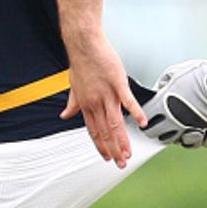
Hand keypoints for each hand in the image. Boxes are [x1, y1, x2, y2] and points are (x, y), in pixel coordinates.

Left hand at [59, 34, 146, 167]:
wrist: (84, 44)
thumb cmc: (81, 63)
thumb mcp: (73, 86)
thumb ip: (72, 103)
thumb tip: (64, 115)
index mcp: (86, 105)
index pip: (93, 131)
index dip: (100, 145)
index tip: (107, 157)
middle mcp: (96, 102)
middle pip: (105, 131)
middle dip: (113, 149)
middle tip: (120, 163)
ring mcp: (107, 94)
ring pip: (115, 122)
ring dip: (122, 139)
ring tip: (128, 152)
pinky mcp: (118, 83)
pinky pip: (128, 101)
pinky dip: (135, 112)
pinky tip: (142, 123)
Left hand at [140, 57, 206, 147]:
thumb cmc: (197, 74)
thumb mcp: (174, 74)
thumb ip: (162, 85)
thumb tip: (158, 91)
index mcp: (163, 106)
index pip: (146, 121)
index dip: (145, 121)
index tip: (148, 119)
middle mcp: (173, 120)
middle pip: (158, 136)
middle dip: (157, 132)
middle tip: (160, 127)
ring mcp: (188, 128)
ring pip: (176, 142)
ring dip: (175, 138)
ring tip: (177, 131)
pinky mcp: (204, 131)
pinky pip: (197, 143)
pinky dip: (197, 139)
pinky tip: (195, 132)